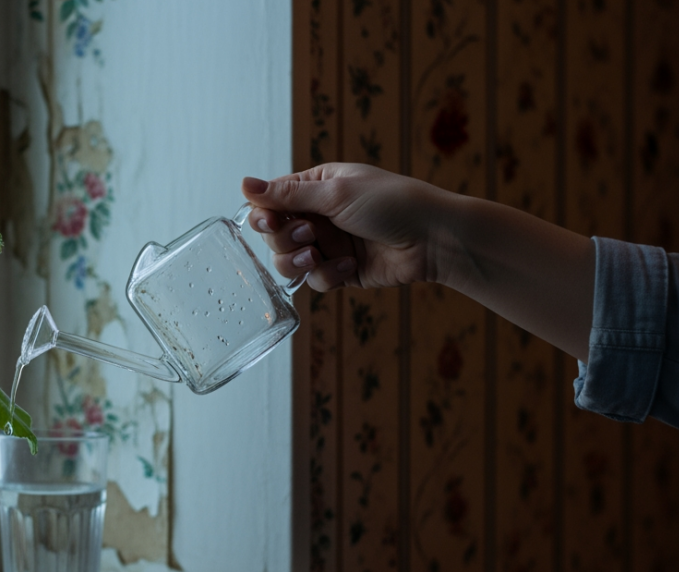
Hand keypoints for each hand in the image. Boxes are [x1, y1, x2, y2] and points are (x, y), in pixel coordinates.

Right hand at [241, 163, 455, 292]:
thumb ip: (287, 195)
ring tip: (317, 255)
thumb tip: (244, 184)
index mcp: (316, 186)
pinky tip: (347, 267)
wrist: (434, 239)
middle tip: (307, 235)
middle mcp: (319, 215)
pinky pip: (314, 279)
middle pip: (275, 234)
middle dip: (284, 239)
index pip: (272, 201)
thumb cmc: (391, 203)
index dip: (264, 214)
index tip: (269, 221)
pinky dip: (326, 275)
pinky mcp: (341, 271)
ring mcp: (330, 244)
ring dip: (298, 260)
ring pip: (289, 261)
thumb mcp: (335, 192)